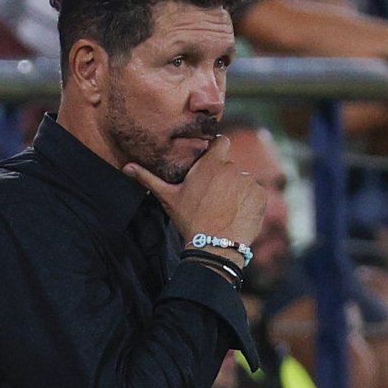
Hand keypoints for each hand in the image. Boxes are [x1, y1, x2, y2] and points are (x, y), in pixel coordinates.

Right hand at [125, 135, 266, 248]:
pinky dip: (250, 203)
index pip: (221, 142)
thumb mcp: (169, 198)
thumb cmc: (190, 220)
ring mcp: (249, 182)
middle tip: (214, 198)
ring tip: (226, 209)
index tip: (214, 162)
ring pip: (244, 182)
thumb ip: (149, 179)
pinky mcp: (261, 196)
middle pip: (231, 167)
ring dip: (238, 191)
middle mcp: (233, 169)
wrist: (214, 245)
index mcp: (212, 163)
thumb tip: (126, 167)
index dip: (219, 150)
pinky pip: (257, 194)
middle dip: (225, 178)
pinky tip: (238, 215)